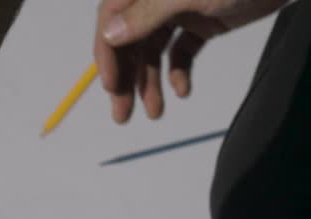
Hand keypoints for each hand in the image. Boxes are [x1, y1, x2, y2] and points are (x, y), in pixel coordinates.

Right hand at [95, 0, 288, 122]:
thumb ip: (146, 14)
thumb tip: (109, 35)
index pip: (111, 20)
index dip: (107, 54)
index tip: (112, 86)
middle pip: (131, 42)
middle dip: (127, 79)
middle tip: (123, 115)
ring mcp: (180, 11)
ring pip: (155, 52)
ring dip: (152, 83)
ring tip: (155, 113)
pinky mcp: (203, 23)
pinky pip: (182, 51)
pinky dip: (180, 72)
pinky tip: (183, 90)